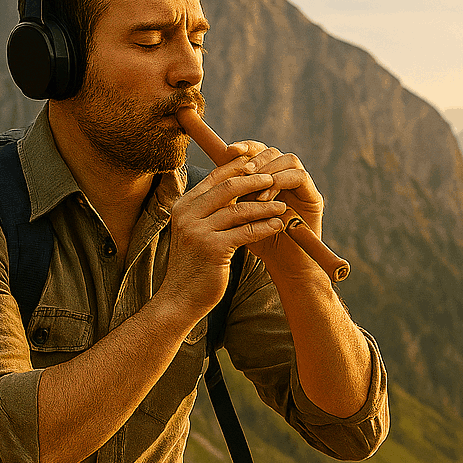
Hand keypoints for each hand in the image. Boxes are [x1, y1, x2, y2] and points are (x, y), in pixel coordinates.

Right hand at [157, 154, 288, 327]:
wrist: (180, 298)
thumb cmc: (193, 266)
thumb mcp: (195, 232)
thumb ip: (208, 212)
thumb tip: (234, 191)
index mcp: (184, 206)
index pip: (214, 178)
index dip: (237, 168)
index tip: (257, 164)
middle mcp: (188, 214)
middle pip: (228, 188)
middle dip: (254, 181)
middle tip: (274, 179)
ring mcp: (199, 231)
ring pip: (239, 210)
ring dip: (264, 206)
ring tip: (282, 205)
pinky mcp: (213, 249)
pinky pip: (245, 232)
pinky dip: (264, 227)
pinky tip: (278, 226)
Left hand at [219, 139, 326, 282]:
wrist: (284, 267)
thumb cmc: (259, 243)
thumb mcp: (239, 217)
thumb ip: (230, 198)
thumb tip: (207, 179)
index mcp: (269, 179)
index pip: (257, 152)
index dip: (244, 147)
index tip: (228, 151)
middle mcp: (286, 178)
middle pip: (272, 151)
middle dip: (255, 156)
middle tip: (242, 168)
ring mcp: (301, 187)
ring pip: (288, 159)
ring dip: (268, 170)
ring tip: (253, 186)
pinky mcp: (313, 197)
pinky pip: (299, 176)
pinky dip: (281, 182)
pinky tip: (265, 198)